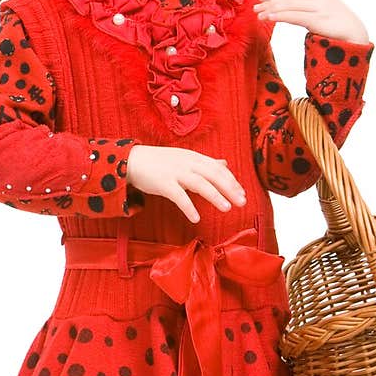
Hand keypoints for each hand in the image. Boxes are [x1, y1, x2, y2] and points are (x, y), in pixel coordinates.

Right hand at [126, 145, 246, 223]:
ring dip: (215, 196)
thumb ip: (205, 163)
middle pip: (213, 175)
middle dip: (230, 189)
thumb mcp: (185, 158)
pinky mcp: (163, 183)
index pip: (218, 168)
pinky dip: (188, 207)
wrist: (132, 161)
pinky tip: (196, 218)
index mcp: (194, 157)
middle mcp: (187, 163)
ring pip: (200, 184)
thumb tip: (224, 164)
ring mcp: (175, 172)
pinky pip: (178, 196)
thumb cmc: (160, 162)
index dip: (232, 181)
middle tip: (242, 202)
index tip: (243, 193)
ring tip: (226, 208)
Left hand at [254, 0, 369, 43]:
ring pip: (289, 6)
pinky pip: (295, 17)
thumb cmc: (337, 24)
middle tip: (255, 7)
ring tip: (259, 14)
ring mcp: (319, 7)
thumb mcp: (322, 10)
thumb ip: (308, 6)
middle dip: (270, 2)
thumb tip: (288, 7)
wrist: (356, 34)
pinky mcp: (318, 20)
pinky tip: (269, 18)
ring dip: (271, 10)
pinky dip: (280, 16)